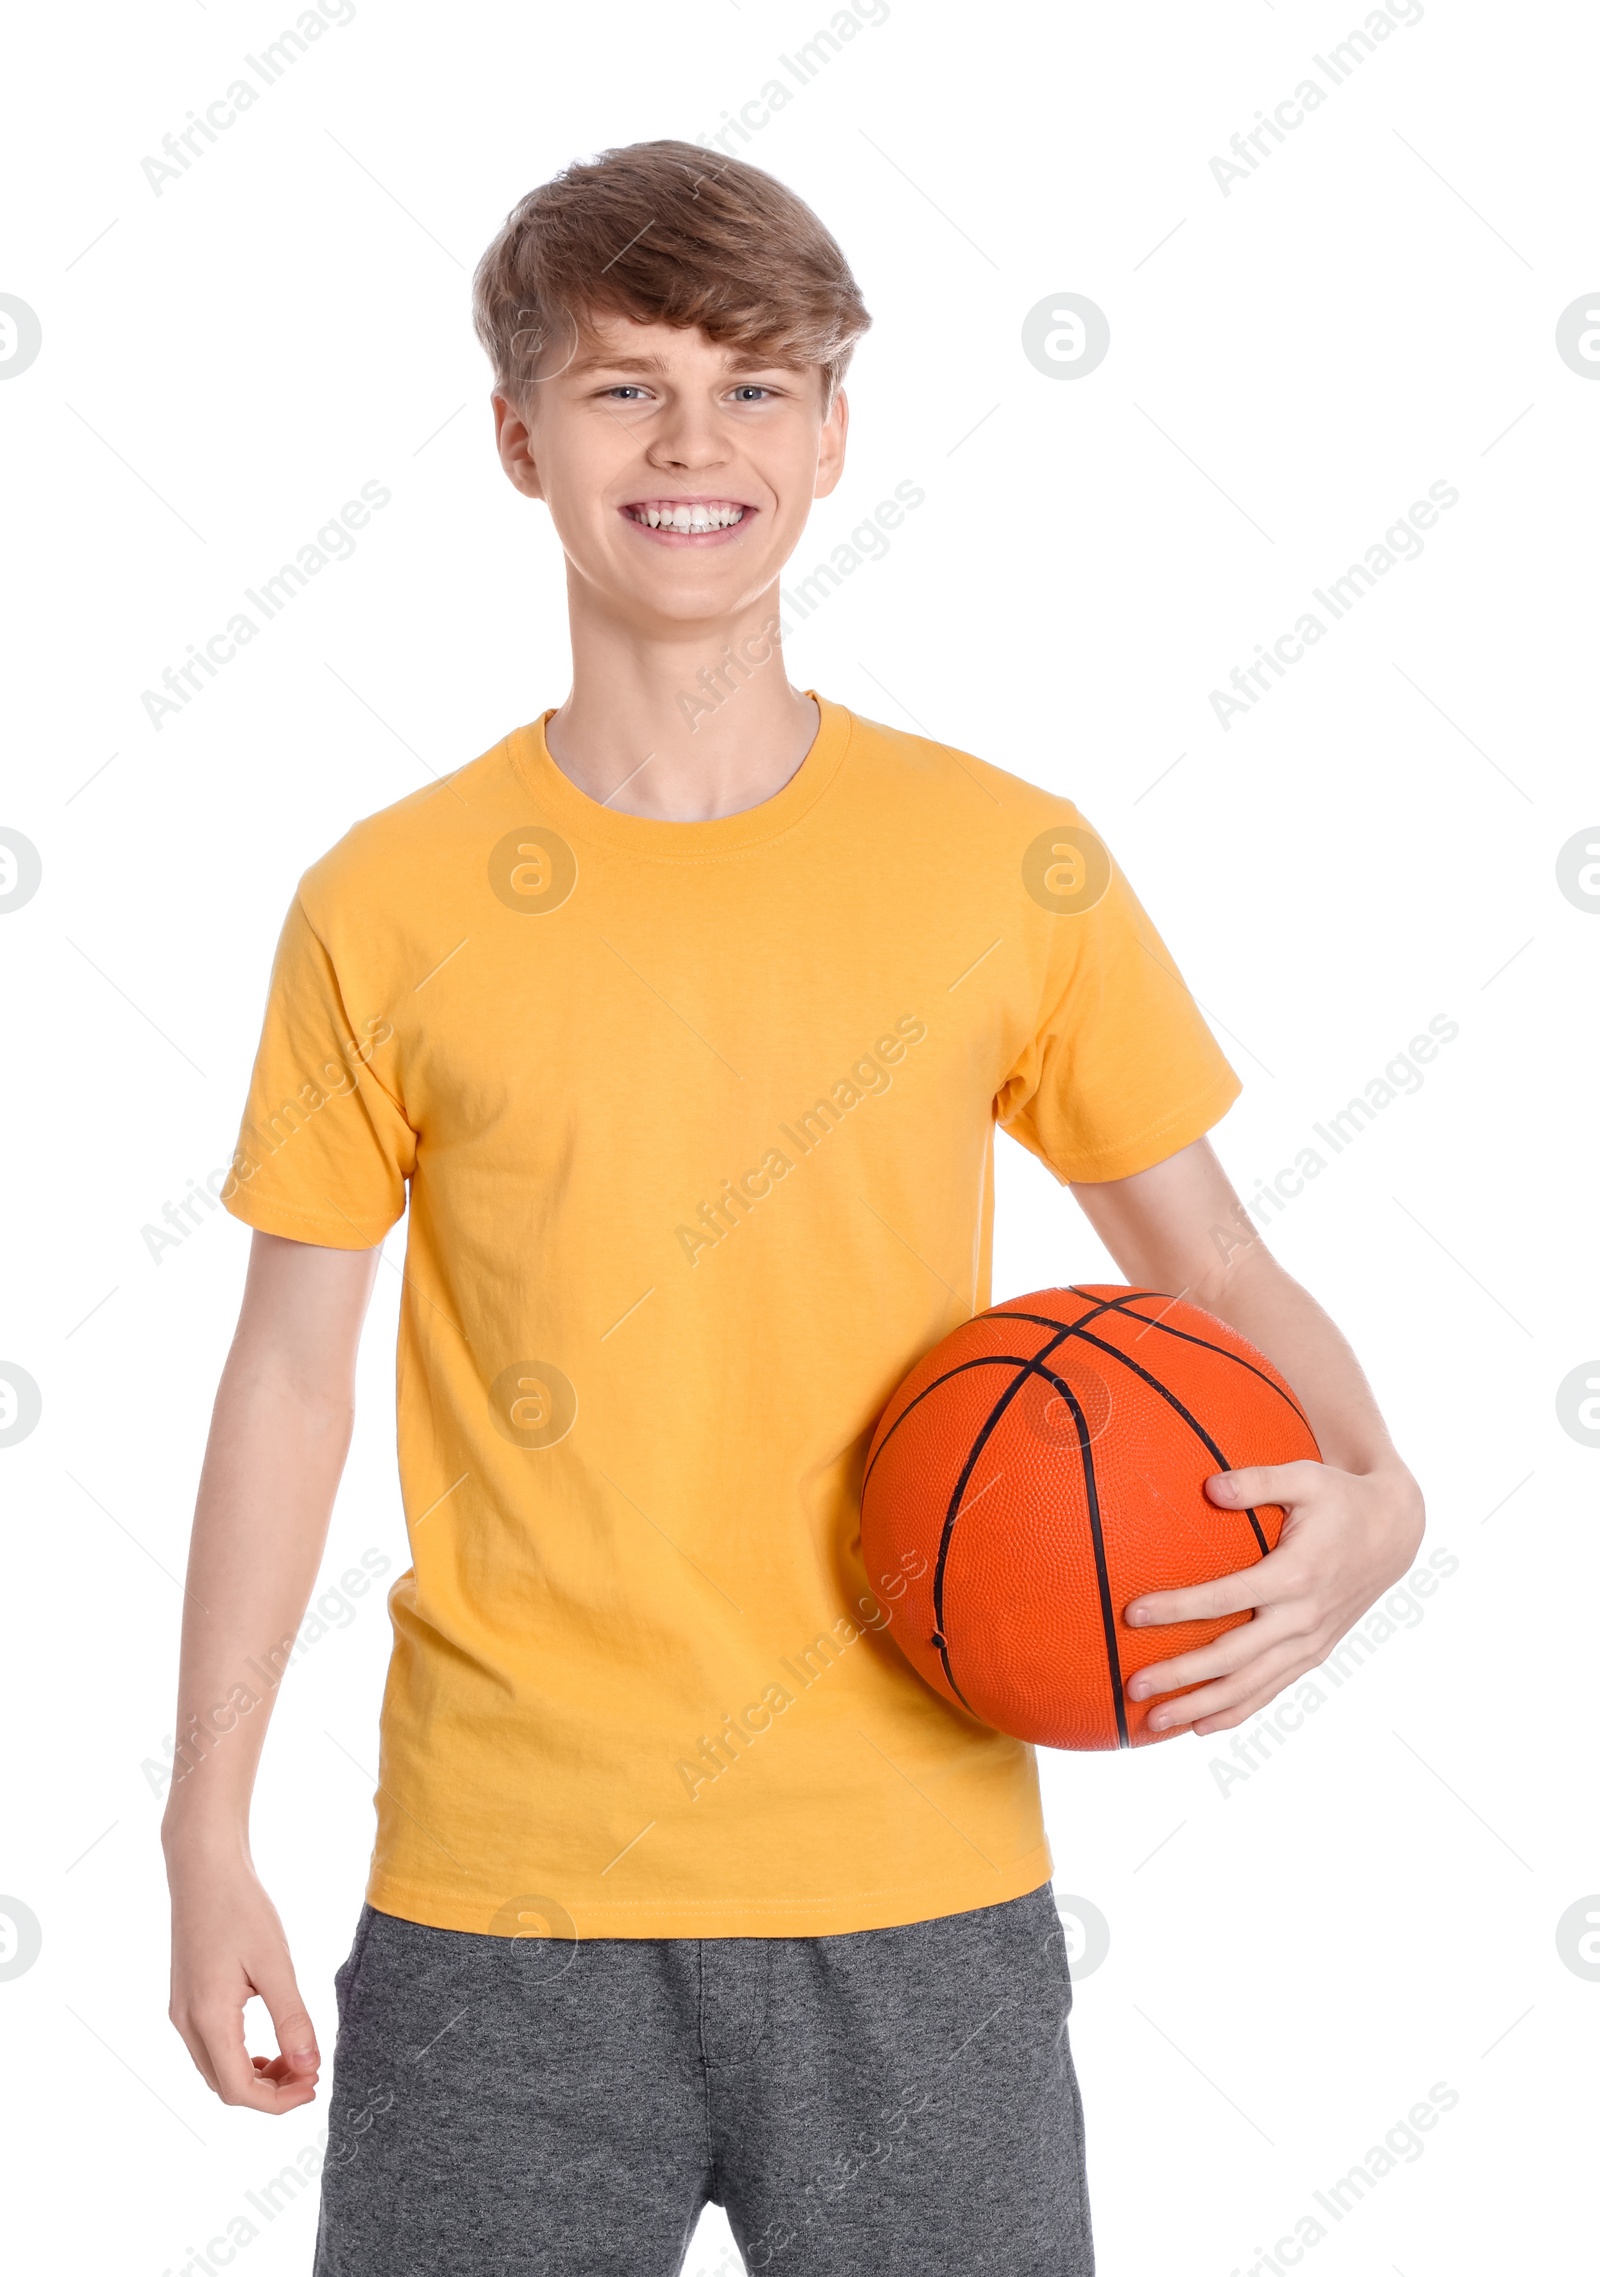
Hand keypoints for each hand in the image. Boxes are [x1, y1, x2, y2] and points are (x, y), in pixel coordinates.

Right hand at [165, 1837, 320, 2110]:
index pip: (239, 2090)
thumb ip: (291, 2019)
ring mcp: (181, 2012)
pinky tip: (271, 2041)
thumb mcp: (275, 1964)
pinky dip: (242, 2056)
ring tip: (296, 2058)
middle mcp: (186, 2023)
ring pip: (216, 2069)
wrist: (204, 1869)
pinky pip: (211, 2047)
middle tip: (311, 2073)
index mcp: (208, 2019)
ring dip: (256, 2075)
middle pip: (225, 2086)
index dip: (278, 2101)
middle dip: (270, 2091)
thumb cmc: (241, 1908)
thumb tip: (310, 2066)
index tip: (314, 2086)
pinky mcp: (186, 1998)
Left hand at [1122, 1457, 1424, 1736]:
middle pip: (1233, 1657)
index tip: (1133, 1614)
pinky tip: (1199, 1726)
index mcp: (1297, 1574)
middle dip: (1180, 1675)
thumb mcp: (1305, 1477)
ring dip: (1201, 1707)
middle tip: (1132, 1686)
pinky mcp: (1315, 1654)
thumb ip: (1257, 1481)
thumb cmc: (1341, 1499)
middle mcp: (1304, 1617)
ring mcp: (1311, 1642)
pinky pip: (1271, 1690)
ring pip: (1250, 1686)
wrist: (1395, 1532)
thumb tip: (1209, 1487)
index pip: (1226, 1597)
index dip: (1178, 1608)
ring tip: (1153, 1721)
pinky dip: (1236, 1712)